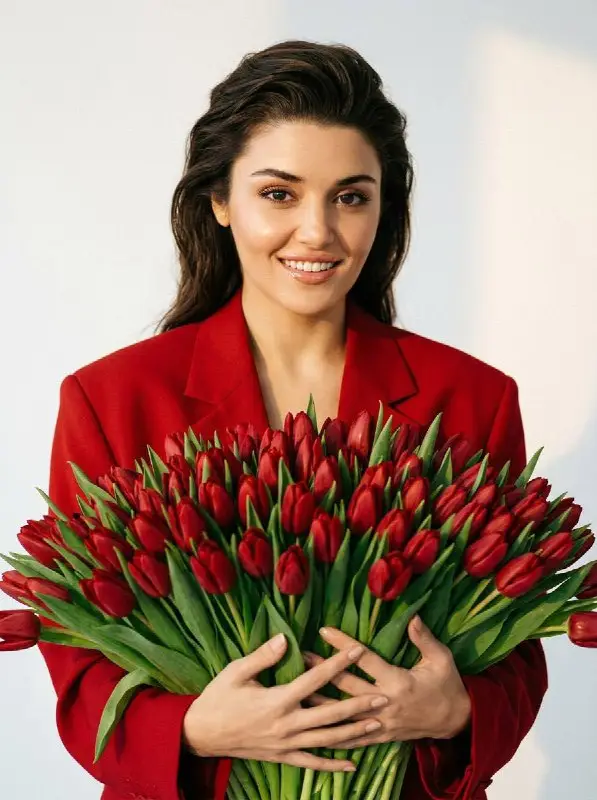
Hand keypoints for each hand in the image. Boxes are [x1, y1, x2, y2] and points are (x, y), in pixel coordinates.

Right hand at [182, 633, 390, 771]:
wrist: (201, 734)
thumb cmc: (218, 698)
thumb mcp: (236, 671)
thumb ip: (263, 656)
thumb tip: (286, 638)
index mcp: (276, 700)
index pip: (314, 679)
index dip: (337, 664)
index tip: (357, 651)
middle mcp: (286, 724)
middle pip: (330, 714)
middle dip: (358, 704)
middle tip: (383, 695)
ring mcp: (286, 744)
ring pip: (327, 740)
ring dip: (354, 732)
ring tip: (377, 724)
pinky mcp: (282, 758)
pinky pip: (312, 764)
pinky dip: (333, 765)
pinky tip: (352, 763)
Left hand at [301, 617, 471, 748]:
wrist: (456, 721)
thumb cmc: (447, 685)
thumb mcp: (441, 659)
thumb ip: (424, 638)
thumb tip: (413, 616)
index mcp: (398, 681)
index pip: (365, 659)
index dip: (344, 645)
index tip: (324, 631)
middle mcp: (386, 703)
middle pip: (347, 686)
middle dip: (322, 672)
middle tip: (301, 658)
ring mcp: (381, 722)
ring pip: (345, 714)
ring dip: (321, 703)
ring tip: (298, 692)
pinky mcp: (381, 736)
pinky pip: (354, 737)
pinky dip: (334, 735)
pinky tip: (315, 732)